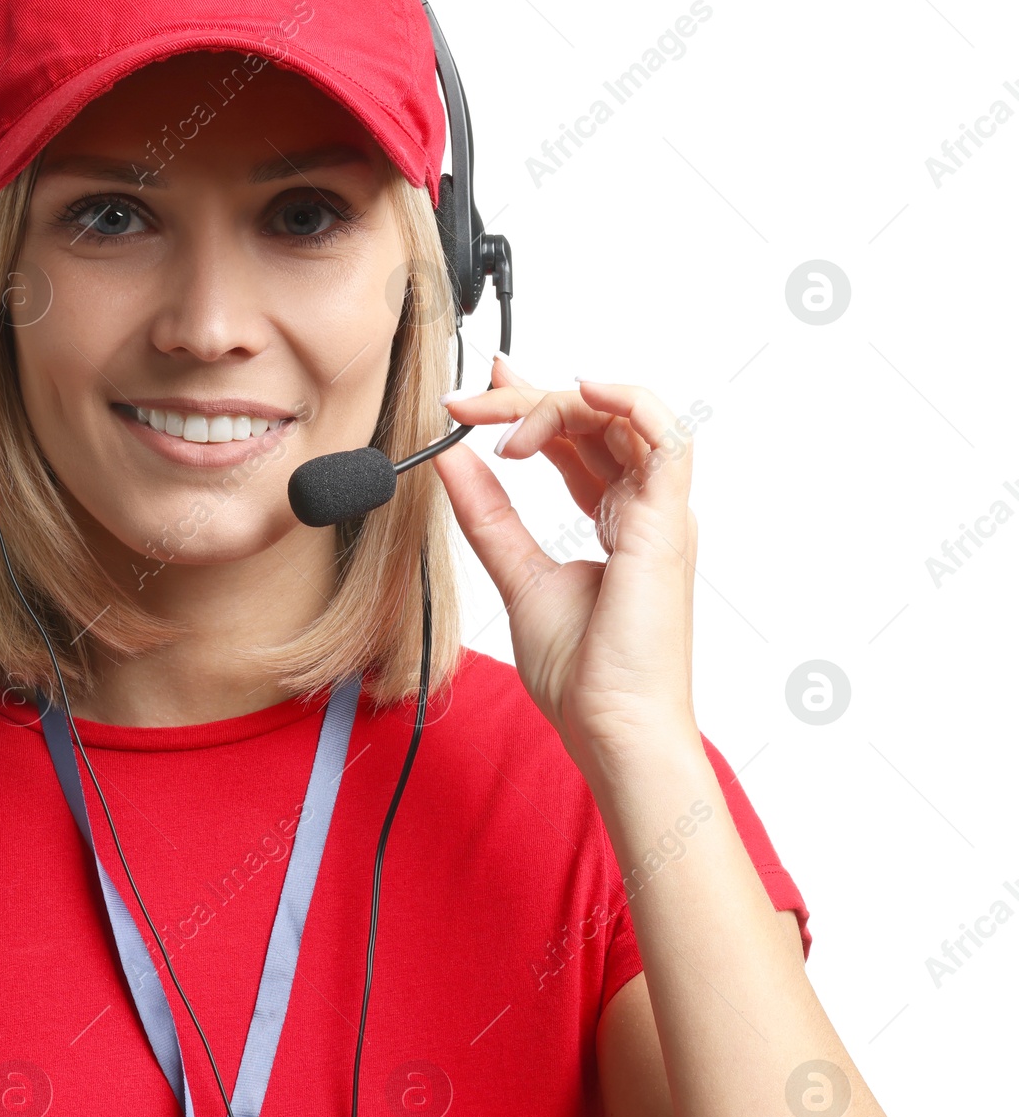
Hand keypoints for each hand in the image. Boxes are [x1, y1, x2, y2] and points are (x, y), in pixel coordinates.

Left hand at [432, 355, 701, 779]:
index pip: (580, 438)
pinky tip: (579, 388)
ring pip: (620, 416)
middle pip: (592, 421)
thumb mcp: (516, 575)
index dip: (532, 404)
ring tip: (498, 423)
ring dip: (554, 402)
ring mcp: (660, 512)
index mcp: (619, 521)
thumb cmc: (582, 674)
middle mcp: (645, 509)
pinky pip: (665, 436)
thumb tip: (450, 460)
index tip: (477, 392)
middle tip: (463, 405)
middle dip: (523, 399)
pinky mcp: (666, 522)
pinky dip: (627, 400)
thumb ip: (488, 515)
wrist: (611, 727)